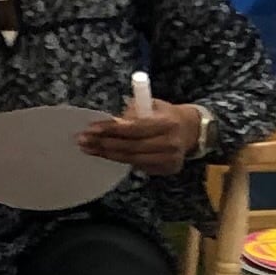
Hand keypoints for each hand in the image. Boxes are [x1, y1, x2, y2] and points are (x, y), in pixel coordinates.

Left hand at [78, 86, 201, 177]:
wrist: (192, 130)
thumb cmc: (167, 115)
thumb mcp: (153, 105)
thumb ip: (134, 112)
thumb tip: (110, 123)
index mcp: (167, 123)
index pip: (134, 128)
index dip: (111, 129)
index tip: (91, 128)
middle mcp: (170, 143)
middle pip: (130, 147)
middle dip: (104, 144)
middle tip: (83, 140)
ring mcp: (169, 159)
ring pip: (132, 159)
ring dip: (108, 154)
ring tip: (89, 149)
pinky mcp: (167, 169)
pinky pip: (139, 166)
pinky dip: (121, 160)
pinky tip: (106, 155)